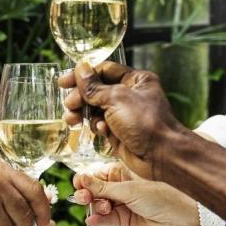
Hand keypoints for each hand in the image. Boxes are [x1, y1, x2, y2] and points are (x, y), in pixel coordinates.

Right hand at [59, 61, 189, 179]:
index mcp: (135, 80)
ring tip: (73, 119)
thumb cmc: (146, 123)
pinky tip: (102, 131)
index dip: (82, 75)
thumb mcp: (116, 99)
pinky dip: (98, 127)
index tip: (63, 82)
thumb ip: (94, 86)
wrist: (161, 155)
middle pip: (96, 90)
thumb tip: (80, 69)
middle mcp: (130, 95)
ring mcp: (125, 114)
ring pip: (95, 109)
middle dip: (80, 97)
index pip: (103, 71)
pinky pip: (100, 125)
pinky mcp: (120, 132)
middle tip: (69, 105)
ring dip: (84, 113)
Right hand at [72, 173, 200, 225]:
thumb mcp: (131, 189)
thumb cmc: (164, 196)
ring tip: (103, 209)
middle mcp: (122, 187)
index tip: (79, 185)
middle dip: (87, 194)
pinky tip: (92, 220)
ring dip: (95, 207)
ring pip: (99, 205)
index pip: (97, 174)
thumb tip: (82, 179)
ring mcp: (123, 204)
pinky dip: (98, 220)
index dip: (85, 179)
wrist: (183, 218)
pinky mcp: (126, 220)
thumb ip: (104, 187)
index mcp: (124, 172)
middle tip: (85, 199)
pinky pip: (106, 220)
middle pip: (95, 190)